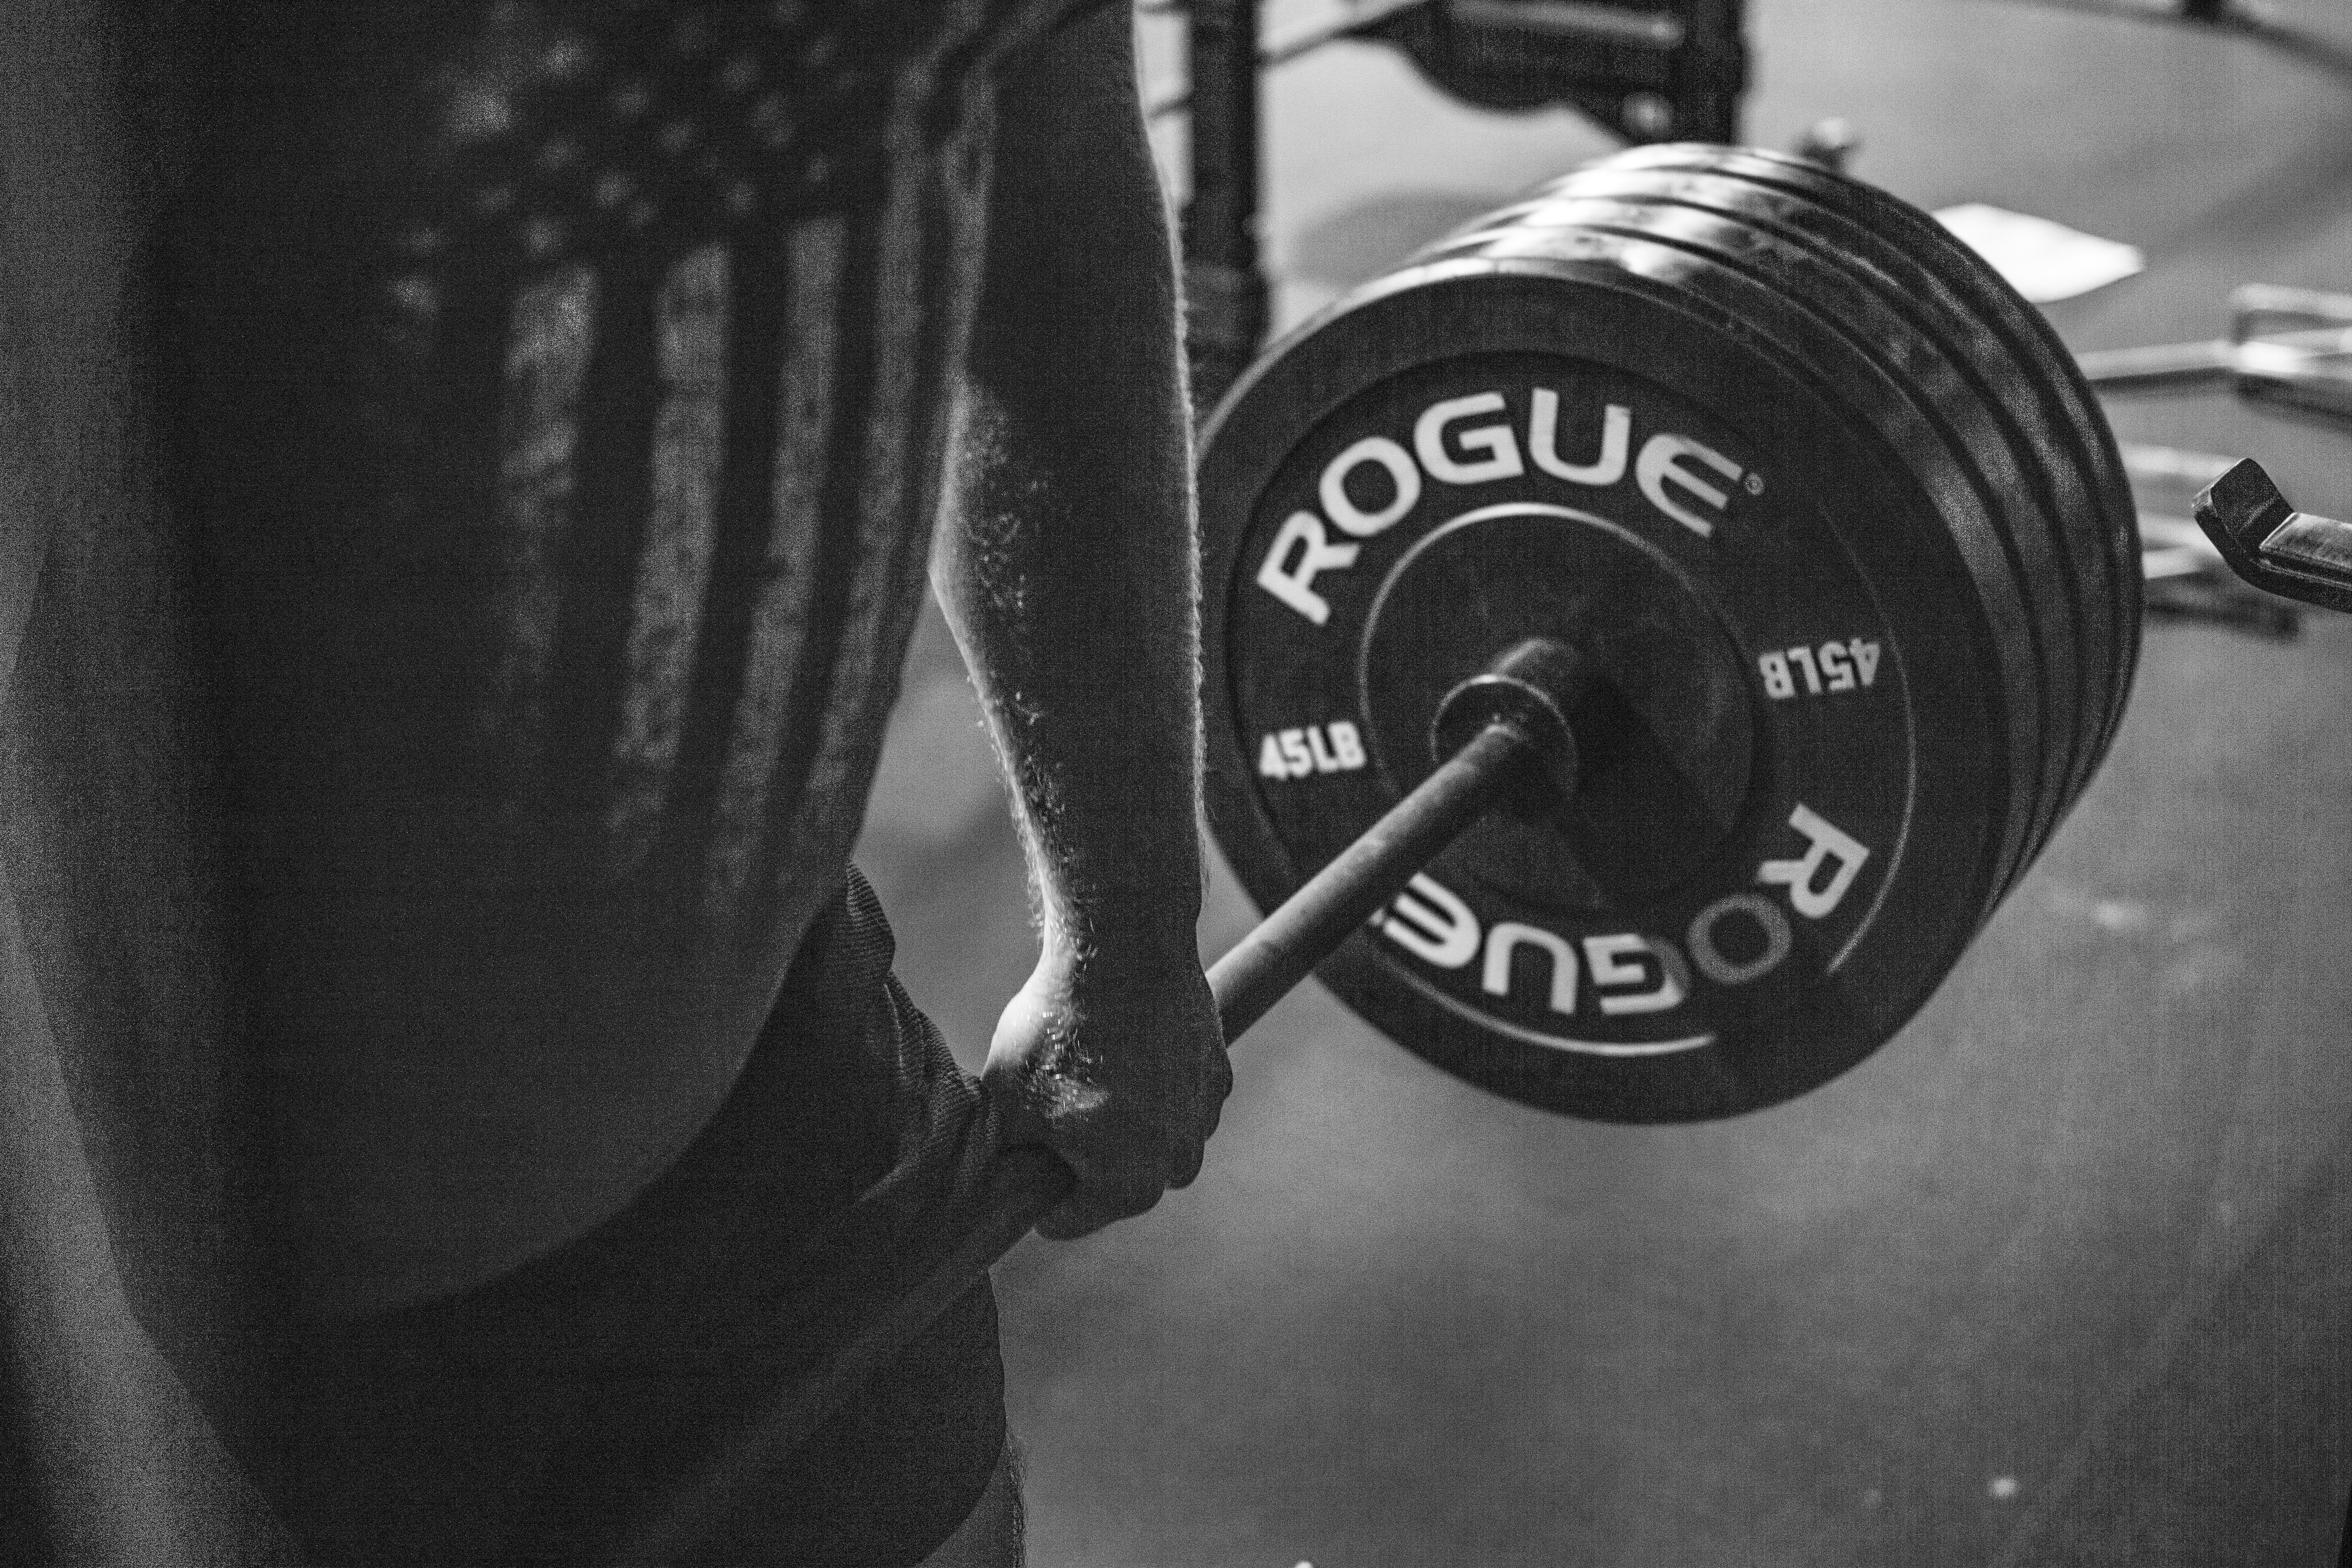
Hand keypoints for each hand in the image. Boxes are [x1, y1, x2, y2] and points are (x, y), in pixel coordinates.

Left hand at [981, 924, 1230, 1239]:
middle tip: (1051, 1113)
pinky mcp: (1218, 1073)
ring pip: (1154, 1141)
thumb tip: (998, 1174)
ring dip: (1126, 1125)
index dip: (1034, 1194)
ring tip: (1090, 1075)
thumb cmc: (1057, 1032)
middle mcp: (1177, 1164)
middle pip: (1118, 1184)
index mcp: (1127, 1187)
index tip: (1019, 1161)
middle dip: (1085, 1160)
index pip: (1067, 1221)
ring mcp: (1203, 1117)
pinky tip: (1124, 1049)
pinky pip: (1180, 1100)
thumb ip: (1007, 1154)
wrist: (1122, 951)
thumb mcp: (1005, 1103)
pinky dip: (1156, 1086)